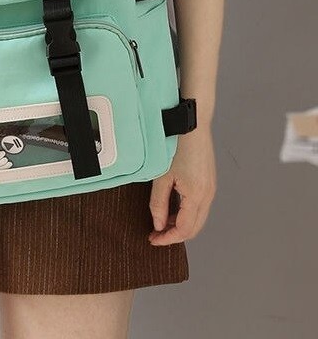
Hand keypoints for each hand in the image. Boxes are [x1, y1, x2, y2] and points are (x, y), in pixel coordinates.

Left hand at [148, 124, 216, 244]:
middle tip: (156, 234)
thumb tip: (158, 225)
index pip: (184, 229)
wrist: (192, 124)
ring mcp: (210, 188)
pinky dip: (186, 212)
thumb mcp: (162, 176)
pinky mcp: (209, 181)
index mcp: (197, 196)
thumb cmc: (176, 145)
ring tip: (161, 221)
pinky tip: (172, 207)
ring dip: (181, 223)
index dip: (168, 238)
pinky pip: (199, 205)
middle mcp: (208, 195)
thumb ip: (159, 203)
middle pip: (194, 228)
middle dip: (175, 234)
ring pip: (198, 217)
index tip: (153, 240)